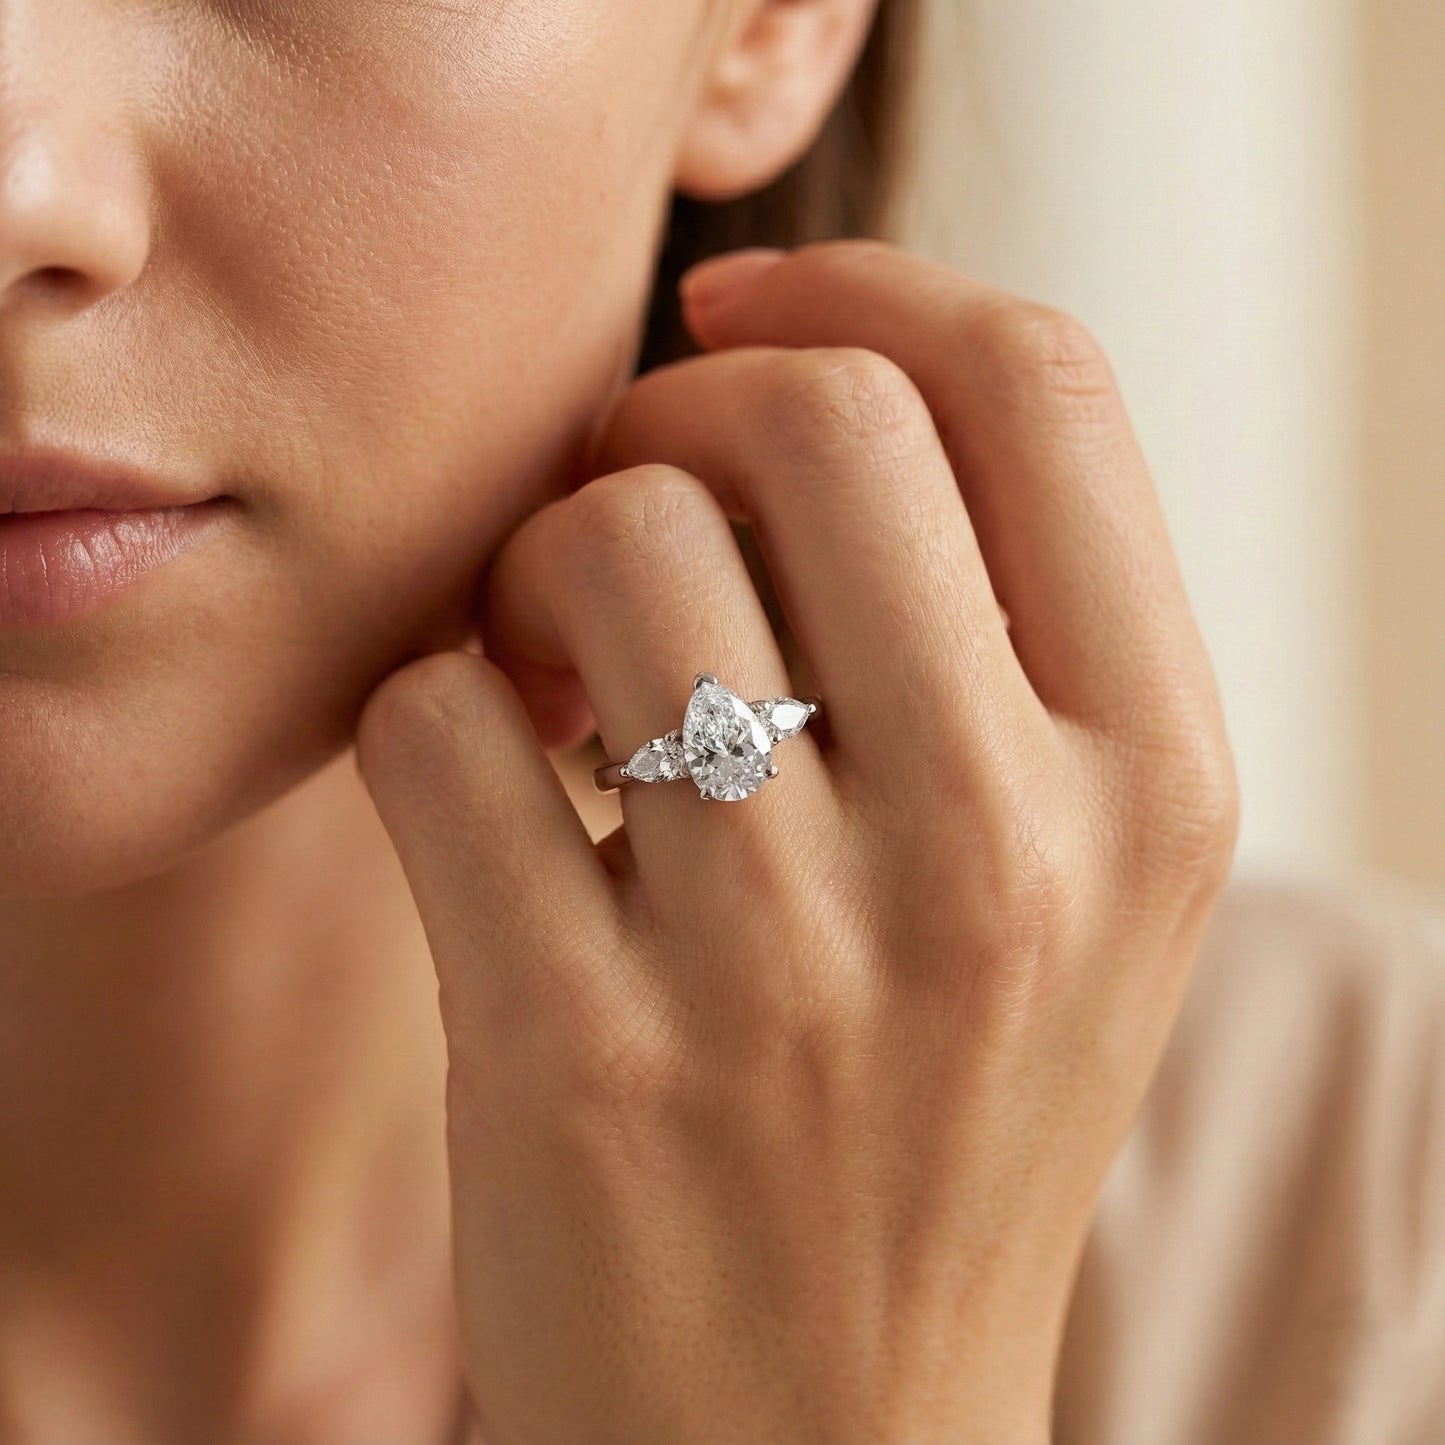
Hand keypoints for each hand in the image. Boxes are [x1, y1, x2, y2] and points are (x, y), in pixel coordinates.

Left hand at [354, 240, 1240, 1443]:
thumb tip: (796, 387)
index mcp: (1151, 781)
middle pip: (812, 420)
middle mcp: (1003, 854)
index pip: (1036, 386)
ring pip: (606, 542)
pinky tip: (482, 788)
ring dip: (533, 565)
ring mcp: (793, 963)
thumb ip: (990, 633)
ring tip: (551, 670)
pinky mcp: (582, 1055)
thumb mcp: (1065, 881)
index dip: (866, 287)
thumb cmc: (936, 1127)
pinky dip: (428, 710)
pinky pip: (440, 721)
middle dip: (675, 411)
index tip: (742, 306)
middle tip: (631, 507)